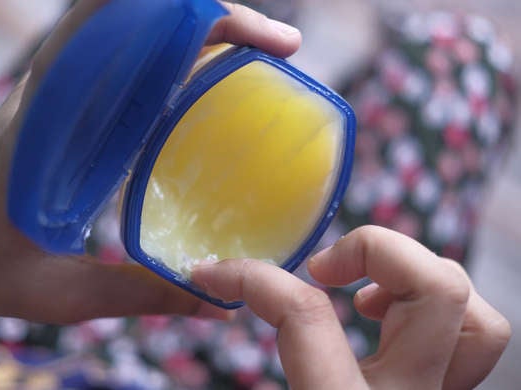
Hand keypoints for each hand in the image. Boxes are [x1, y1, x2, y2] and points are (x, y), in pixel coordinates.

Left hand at [0, 1, 300, 323]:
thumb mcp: (54, 292)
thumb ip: (136, 295)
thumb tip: (217, 301)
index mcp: (51, 125)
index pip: (129, 35)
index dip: (208, 22)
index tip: (269, 44)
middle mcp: (52, 91)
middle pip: (139, 13)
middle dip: (216, 17)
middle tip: (276, 48)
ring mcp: (53, 89)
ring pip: (126, 22)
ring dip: (192, 25)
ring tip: (250, 54)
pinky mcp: (56, 99)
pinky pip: (114, 51)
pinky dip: (165, 46)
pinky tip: (198, 77)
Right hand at [193, 226, 510, 388]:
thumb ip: (273, 371)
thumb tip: (211, 310)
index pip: (304, 316)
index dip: (254, 279)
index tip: (215, 274)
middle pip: (437, 289)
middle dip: (374, 251)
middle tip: (321, 270)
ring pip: (472, 309)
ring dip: (415, 276)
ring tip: (361, 292)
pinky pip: (473, 336)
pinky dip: (433, 307)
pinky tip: (384, 319)